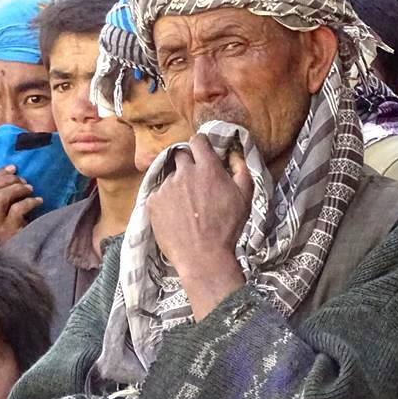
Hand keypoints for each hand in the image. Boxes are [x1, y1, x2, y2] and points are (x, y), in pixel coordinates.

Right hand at [0, 166, 42, 243]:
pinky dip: (29, 202)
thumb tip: (16, 177)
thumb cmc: (17, 237)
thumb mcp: (6, 218)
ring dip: (16, 189)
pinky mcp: (8, 234)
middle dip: (7, 180)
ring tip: (30, 189)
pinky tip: (38, 202)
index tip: (13, 168)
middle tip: (24, 180)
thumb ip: (5, 201)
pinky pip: (16, 210)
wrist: (21, 263)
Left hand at [147, 135, 252, 319]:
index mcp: (207, 169)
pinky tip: (176, 216)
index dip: (200, 146)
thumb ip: (241, 170)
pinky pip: (158, 194)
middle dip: (187, 163)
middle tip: (194, 182)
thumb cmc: (227, 229)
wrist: (202, 257)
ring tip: (186, 208)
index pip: (197, 141)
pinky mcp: (153, 202)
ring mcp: (166, 187)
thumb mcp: (245, 198)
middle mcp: (184, 173)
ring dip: (177, 186)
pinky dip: (165, 202)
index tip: (201, 154)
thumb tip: (235, 154)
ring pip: (170, 177)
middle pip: (180, 155)